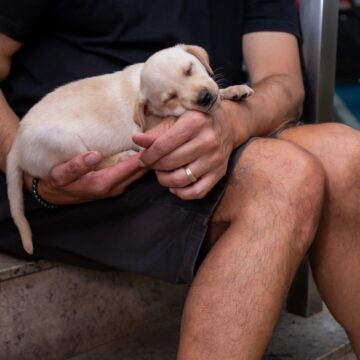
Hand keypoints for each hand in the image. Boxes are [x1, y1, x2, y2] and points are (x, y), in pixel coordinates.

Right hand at [24, 150, 147, 204]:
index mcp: (104, 183)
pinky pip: (134, 174)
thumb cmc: (57, 183)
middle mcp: (115, 187)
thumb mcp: (60, 174)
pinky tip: (146, 153)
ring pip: (139, 174)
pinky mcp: (116, 185)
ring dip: (148, 161)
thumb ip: (76, 166)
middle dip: (151, 157)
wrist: (54, 195)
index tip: (155, 141)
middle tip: (161, 139)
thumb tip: (95, 155)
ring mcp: (117, 188)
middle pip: (140, 172)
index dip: (144, 155)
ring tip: (157, 143)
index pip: (131, 167)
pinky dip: (141, 164)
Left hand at [133, 104, 239, 199]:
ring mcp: (215, 159)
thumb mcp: (176, 120)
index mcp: (194, 122)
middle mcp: (207, 141)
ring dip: (165, 180)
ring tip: (162, 174)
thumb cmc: (196, 120)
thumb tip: (136, 140)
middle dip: (155, 167)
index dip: (148, 156)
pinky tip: (175, 186)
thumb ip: (156, 133)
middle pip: (170, 163)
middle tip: (153, 165)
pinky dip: (182, 193)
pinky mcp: (220, 172)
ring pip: (181, 179)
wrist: (228, 124)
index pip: (162, 146)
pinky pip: (197, 192)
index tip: (142, 159)